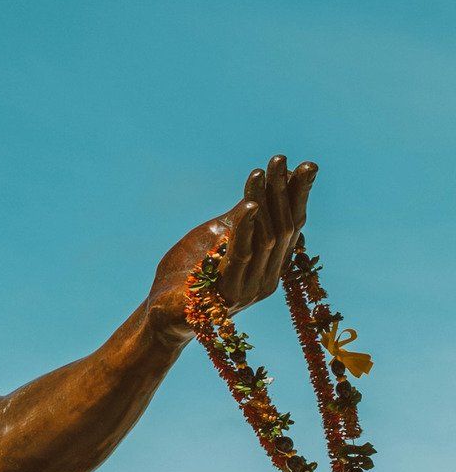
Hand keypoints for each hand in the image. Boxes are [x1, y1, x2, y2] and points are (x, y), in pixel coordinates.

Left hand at [147, 154, 317, 342]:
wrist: (162, 311)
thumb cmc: (189, 272)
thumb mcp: (218, 236)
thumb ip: (240, 219)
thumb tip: (260, 190)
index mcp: (270, 263)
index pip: (292, 224)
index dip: (299, 195)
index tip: (307, 166)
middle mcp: (268, 276)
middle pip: (283, 227)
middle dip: (283, 191)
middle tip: (280, 160)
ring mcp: (251, 287)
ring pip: (266, 237)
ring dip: (264, 202)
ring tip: (262, 172)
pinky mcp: (228, 291)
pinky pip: (242, 254)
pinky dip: (246, 228)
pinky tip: (248, 205)